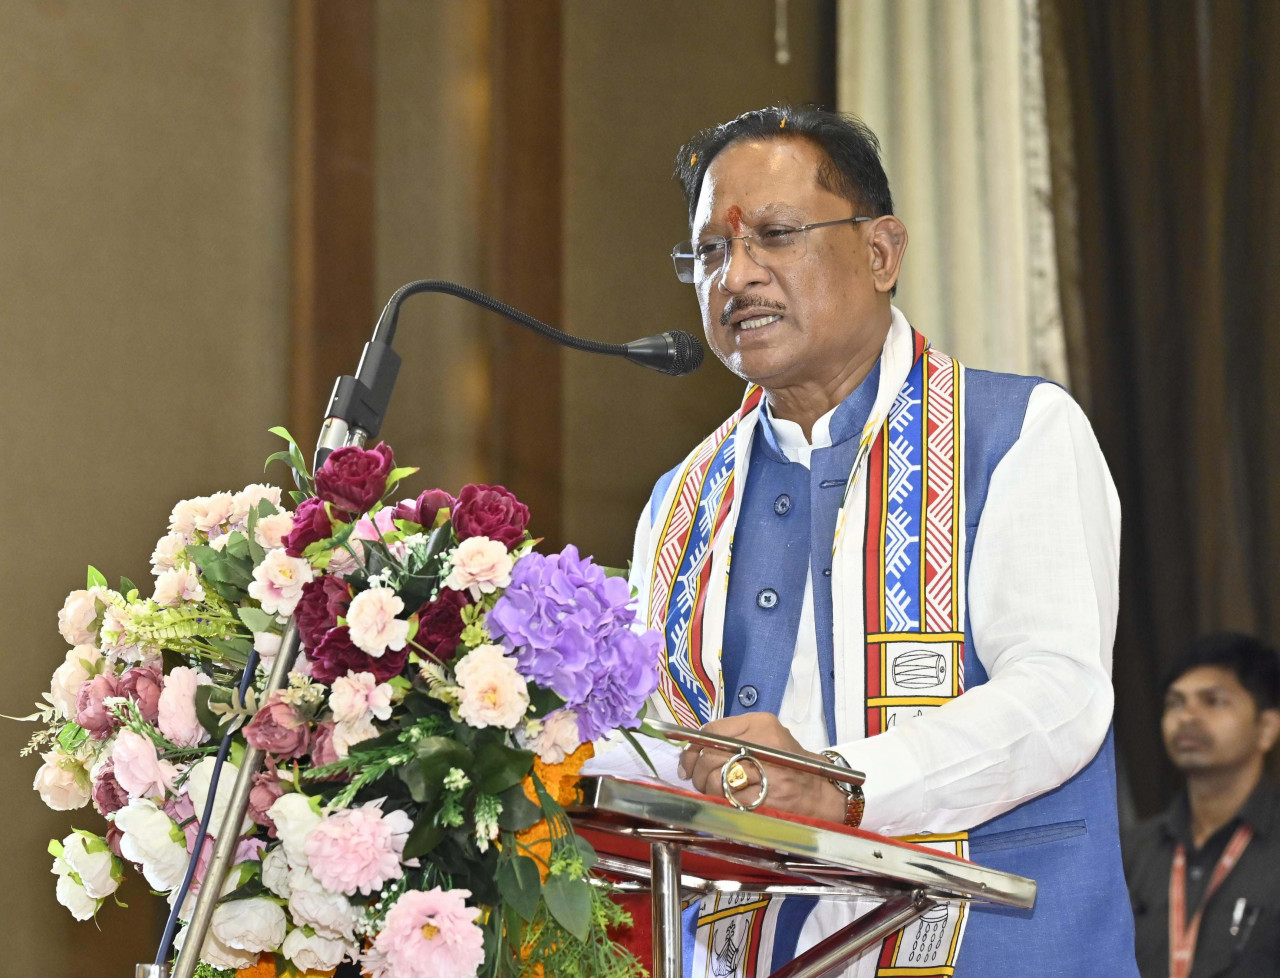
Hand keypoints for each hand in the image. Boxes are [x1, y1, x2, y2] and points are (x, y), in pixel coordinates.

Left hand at [676, 712, 846, 821]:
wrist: (821, 792)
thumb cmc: (790, 764)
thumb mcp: (766, 739)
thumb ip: (732, 738)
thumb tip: (693, 753)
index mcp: (762, 724)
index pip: (712, 731)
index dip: (692, 748)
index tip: (687, 762)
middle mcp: (765, 743)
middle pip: (710, 756)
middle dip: (697, 772)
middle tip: (699, 781)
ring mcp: (767, 772)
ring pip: (715, 779)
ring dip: (708, 790)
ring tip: (716, 792)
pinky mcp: (767, 798)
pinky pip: (729, 801)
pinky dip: (722, 804)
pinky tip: (729, 803)